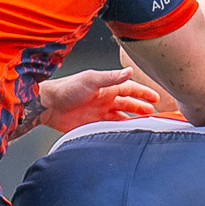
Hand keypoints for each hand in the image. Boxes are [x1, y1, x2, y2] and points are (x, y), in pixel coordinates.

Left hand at [39, 67, 160, 131]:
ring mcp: (99, 113)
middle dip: (141, 108)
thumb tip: (129, 71)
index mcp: (106, 87)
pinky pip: (110, 129)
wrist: (48, 106)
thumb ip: (111, 77)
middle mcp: (105, 99)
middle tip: (155, 113)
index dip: (143, 93)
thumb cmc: (66, 89)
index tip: (156, 98)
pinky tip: (127, 135)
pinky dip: (119, 131)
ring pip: (122, 117)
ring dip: (133, 120)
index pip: (130, 89)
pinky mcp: (92, 125)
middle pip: (128, 104)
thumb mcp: (91, 80)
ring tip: (145, 125)